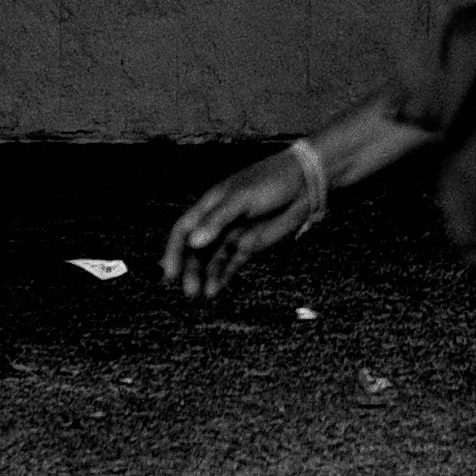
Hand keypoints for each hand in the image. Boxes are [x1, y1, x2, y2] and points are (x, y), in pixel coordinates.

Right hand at [162, 150, 317, 301]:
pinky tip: (215, 289)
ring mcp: (234, 234)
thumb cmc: (271, 181)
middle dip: (189, 269)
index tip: (170, 273)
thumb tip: (193, 242)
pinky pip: (231, 263)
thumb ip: (218, 219)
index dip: (173, 250)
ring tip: (200, 294)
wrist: (305, 183)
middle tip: (189, 290)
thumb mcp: (242, 197)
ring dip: (204, 276)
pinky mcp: (250, 246)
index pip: (184, 229)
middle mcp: (219, 221)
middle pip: (195, 249)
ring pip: (212, 259)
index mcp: (211, 204)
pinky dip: (222, 276)